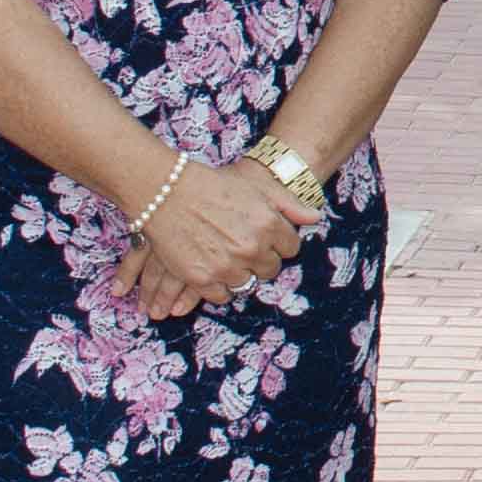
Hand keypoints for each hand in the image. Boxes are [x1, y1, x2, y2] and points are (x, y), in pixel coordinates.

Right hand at [132, 153, 311, 322]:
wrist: (166, 191)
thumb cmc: (214, 185)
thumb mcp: (258, 188)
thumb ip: (290, 204)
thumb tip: (315, 218)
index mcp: (269, 224)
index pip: (291, 248)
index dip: (278, 242)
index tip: (265, 237)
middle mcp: (251, 247)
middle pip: (270, 269)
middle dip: (261, 259)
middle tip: (243, 246)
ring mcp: (227, 265)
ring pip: (247, 284)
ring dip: (240, 273)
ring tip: (226, 256)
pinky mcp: (202, 278)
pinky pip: (222, 295)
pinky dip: (219, 286)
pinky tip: (214, 270)